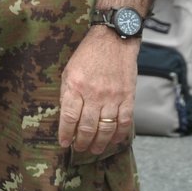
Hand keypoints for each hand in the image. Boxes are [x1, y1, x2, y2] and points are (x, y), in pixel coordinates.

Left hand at [57, 29, 137, 154]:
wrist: (114, 40)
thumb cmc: (88, 54)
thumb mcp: (69, 70)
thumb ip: (67, 93)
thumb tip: (66, 116)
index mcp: (75, 86)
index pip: (68, 117)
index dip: (66, 133)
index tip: (64, 143)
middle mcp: (93, 94)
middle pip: (87, 127)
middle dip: (82, 142)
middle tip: (79, 149)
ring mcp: (112, 97)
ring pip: (106, 128)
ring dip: (99, 143)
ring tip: (94, 150)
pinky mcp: (128, 97)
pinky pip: (125, 122)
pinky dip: (119, 135)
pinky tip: (114, 141)